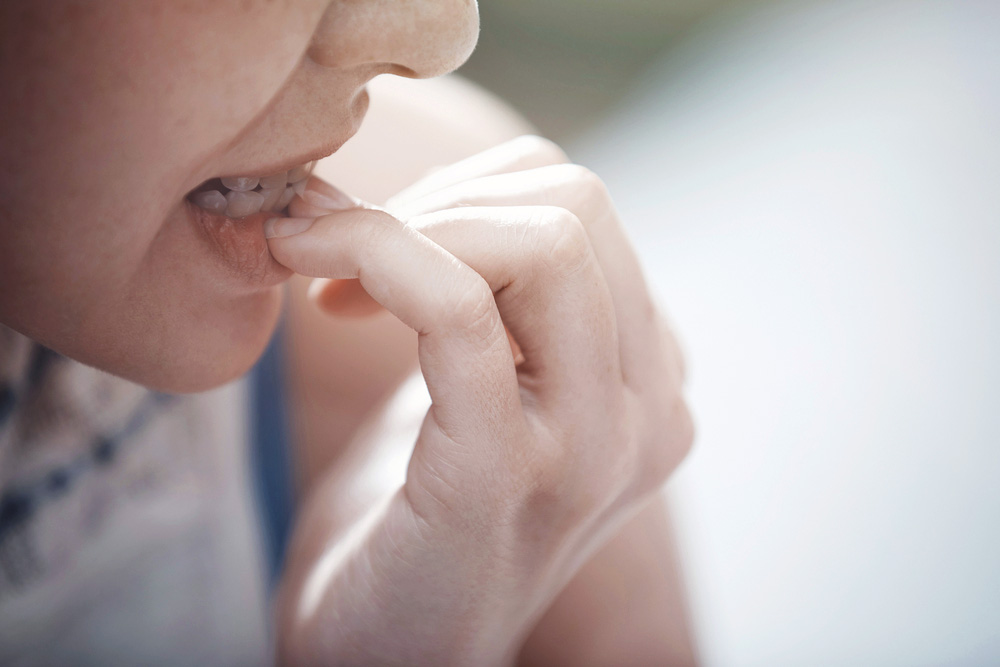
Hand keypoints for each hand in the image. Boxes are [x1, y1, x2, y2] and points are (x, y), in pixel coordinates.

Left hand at [267, 136, 692, 665]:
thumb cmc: (419, 519)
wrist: (385, 655)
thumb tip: (450, 184)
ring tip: (330, 277)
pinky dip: (376, 258)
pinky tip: (313, 280)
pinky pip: (458, 308)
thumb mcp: (486, 390)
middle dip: (439, 201)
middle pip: (575, 204)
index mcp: (651, 382)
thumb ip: (507, 301)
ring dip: (404, 225)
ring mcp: (593, 449)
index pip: (583, 209)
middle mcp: (651, 413)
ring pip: (539, 241)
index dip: (466, 196)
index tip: (379, 246)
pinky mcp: (505, 476)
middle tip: (347, 256)